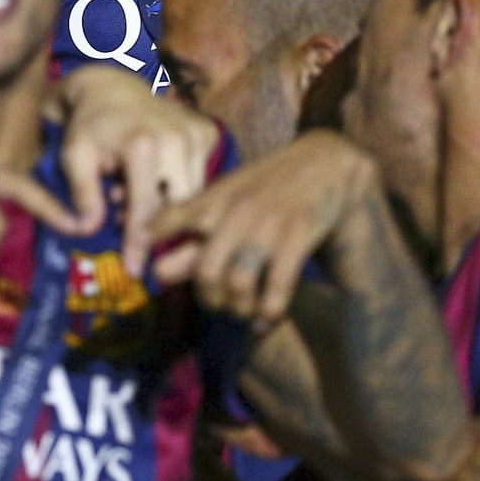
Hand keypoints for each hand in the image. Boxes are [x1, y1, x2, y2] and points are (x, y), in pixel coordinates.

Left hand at [52, 66, 221, 269]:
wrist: (110, 85)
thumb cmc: (89, 125)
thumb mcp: (75, 157)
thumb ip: (83, 193)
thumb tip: (89, 230)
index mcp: (143, 145)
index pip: (146, 209)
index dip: (139, 243)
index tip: (135, 270)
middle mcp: (177, 140)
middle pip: (180, 205)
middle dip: (160, 225)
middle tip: (135, 232)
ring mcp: (196, 134)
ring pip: (195, 193)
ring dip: (168, 204)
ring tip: (134, 197)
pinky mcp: (206, 132)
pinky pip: (202, 175)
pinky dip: (180, 186)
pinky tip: (155, 181)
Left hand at [150, 129, 382, 324]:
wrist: (325, 161)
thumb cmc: (269, 185)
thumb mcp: (227, 198)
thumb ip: (192, 230)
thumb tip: (154, 260)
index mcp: (213, 199)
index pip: (169, 222)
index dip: (158, 252)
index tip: (158, 277)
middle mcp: (234, 211)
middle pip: (205, 272)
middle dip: (210, 299)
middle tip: (220, 304)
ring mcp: (266, 223)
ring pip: (239, 283)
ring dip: (241, 309)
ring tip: (245, 312)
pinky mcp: (298, 234)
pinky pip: (277, 287)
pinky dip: (270, 312)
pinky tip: (268, 319)